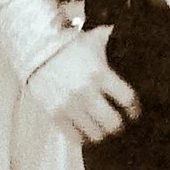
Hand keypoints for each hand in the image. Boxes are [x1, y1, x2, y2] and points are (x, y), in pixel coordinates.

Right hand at [26, 25, 138, 143]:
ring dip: (102, 132)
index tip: (134, 112)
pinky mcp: (55, 114)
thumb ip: (114, 40)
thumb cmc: (68, 45)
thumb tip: (131, 32)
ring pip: (95, 134)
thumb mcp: (93, 40)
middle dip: (119, 125)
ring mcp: (70, 105)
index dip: (134, 109)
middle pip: (113, 122)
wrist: (35, 50)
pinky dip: (84, 137)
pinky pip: (75, 137)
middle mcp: (86, 91)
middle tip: (119, 123)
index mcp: (100, 73)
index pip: (127, 99)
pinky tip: (87, 132)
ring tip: (102, 129)